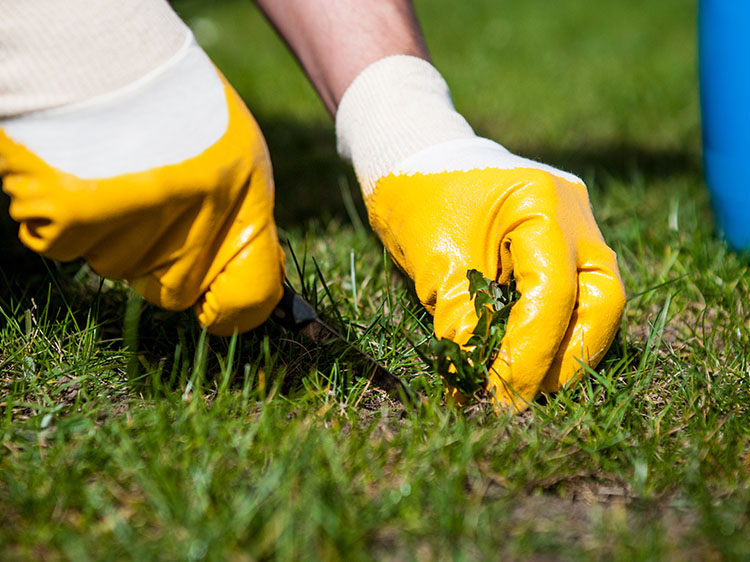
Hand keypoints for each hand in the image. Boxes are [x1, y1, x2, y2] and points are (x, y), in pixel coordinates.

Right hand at [0, 38, 283, 334]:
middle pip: (174, 293)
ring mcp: (126, 226)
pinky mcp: (67, 222)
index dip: (233, 311)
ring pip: (119, 269)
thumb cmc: (181, 108)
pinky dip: (71, 222)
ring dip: (117, 235)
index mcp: (239, 207)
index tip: (220, 306)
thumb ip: (248, 225)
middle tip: (155, 207)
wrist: (102, 55)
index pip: (247, 301)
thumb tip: (254, 291)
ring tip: (118, 174)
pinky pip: (70, 249)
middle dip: (166, 262)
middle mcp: (187, 225)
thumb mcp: (241, 161)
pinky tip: (83, 176)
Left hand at [369, 138, 624, 409]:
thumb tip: (470, 390)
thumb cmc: (416, 197)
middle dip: (570, 357)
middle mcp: (574, 213)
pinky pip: (574, 289)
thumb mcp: (434, 263)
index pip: (553, 295)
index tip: (500, 398)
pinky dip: (555, 326)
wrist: (413, 156)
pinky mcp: (564, 238)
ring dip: (567, 348)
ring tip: (527, 384)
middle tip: (526, 398)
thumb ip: (461, 324)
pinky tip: (529, 354)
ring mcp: (575, 223)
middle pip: (601, 299)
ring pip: (596, 298)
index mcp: (542, 204)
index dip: (529, 355)